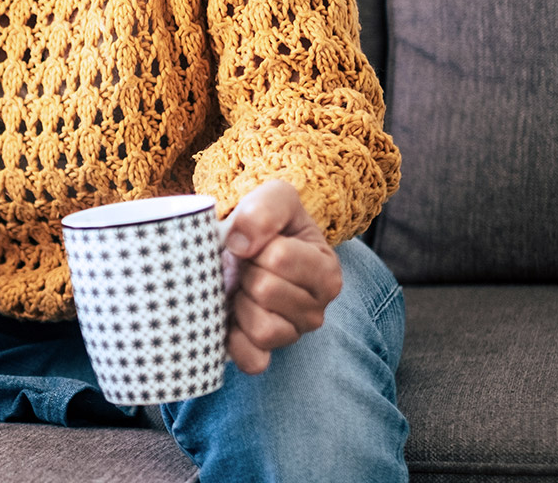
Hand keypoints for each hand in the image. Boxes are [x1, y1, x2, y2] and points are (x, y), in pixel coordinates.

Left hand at [220, 179, 341, 374]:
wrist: (248, 245)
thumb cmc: (267, 223)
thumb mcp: (275, 197)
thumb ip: (265, 209)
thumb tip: (239, 244)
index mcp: (326, 270)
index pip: (280, 258)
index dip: (255, 244)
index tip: (256, 242)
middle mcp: (317, 309)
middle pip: (266, 291)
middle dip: (245, 272)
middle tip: (246, 265)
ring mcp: (293, 335)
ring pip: (263, 329)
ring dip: (240, 303)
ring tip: (242, 287)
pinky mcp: (266, 355)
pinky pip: (252, 361)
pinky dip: (235, 341)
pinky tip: (232, 317)